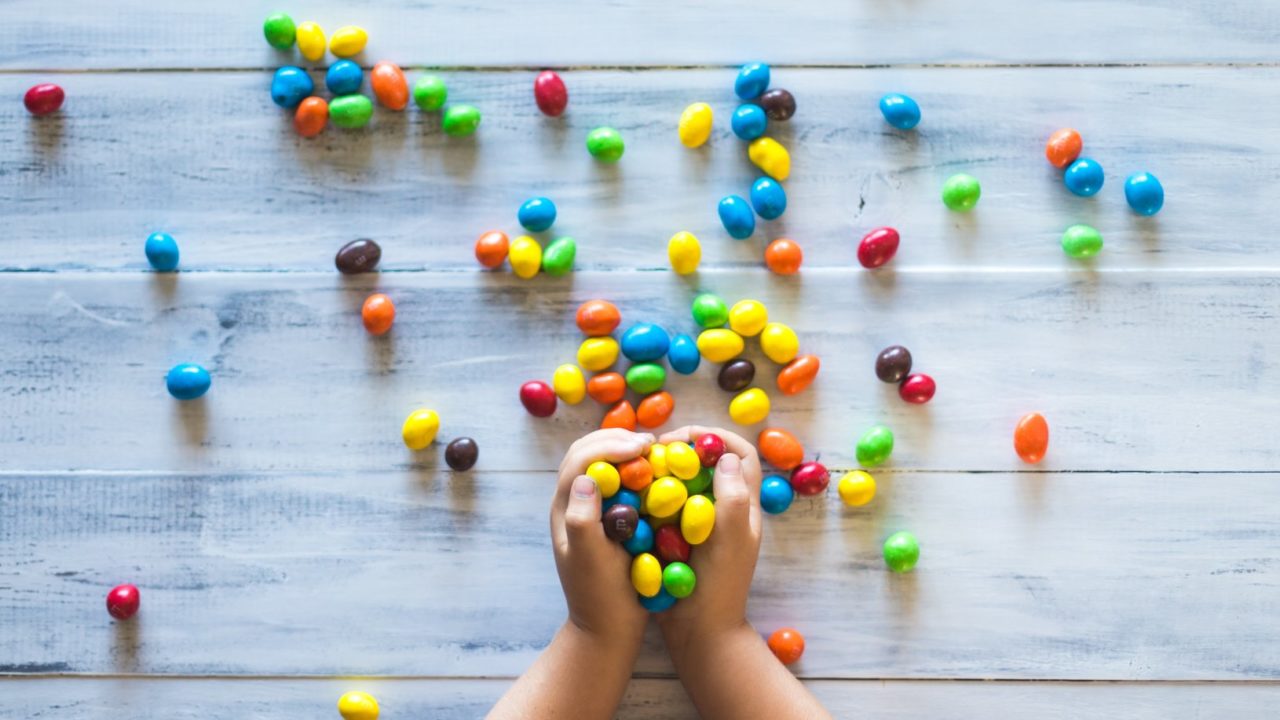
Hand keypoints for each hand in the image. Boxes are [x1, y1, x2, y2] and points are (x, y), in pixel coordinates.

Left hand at [551, 428, 655, 648]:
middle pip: (586, 453)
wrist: (607, 629)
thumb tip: (587, 479)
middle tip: (649, 441)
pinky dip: (634, 469)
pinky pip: (617, 481)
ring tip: (653, 450)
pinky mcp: (608, 519)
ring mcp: (589, 510)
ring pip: (601, 463)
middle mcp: (573, 504)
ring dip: (624, 449)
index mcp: (565, 509)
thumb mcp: (590, 560)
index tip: (641, 446)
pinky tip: (656, 472)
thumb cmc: (600, 596)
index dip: (609, 446)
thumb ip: (583, 520)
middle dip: (615, 439)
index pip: (580, 461)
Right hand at [652, 425, 763, 662]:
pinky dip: (652, 494)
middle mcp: (725, 510)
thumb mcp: (731, 541)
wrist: (700, 633)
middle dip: (683, 448)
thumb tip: (726, 457)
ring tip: (641, 467)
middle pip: (710, 462)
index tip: (683, 437)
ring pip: (686, 481)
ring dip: (665, 470)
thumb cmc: (719, 587)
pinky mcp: (680, 537)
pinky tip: (632, 495)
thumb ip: (733, 499)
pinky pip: (667, 504)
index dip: (715, 437)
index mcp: (744, 507)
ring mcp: (702, 524)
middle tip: (654, 449)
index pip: (740, 454)